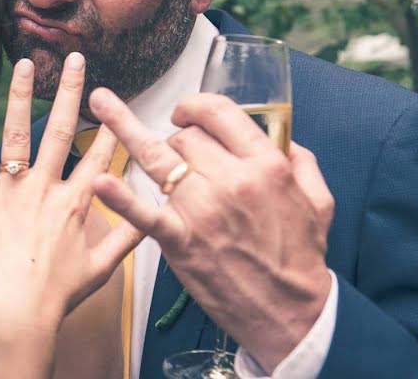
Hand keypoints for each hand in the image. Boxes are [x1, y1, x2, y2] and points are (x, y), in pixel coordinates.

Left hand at [0, 53, 136, 349]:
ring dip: (23, 96)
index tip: (115, 99)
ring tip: (25, 65)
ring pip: (19, 134)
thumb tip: (154, 219)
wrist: (17, 314)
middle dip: (72, 91)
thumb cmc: (57, 295)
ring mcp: (13, 194)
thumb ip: (128, 239)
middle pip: (62, 131)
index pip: (98, 156)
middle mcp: (47, 190)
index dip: (109, 125)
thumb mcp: (101, 268)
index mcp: (76, 204)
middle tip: (75, 59)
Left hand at [89, 89, 334, 371]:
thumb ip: (302, 162)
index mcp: (266, 166)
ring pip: (158, 158)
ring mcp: (202, 210)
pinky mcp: (180, 241)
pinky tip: (99, 181)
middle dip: (175, 138)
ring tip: (100, 103)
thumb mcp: (318, 202)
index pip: (220, 115)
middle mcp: (232, 181)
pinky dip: (120, 198)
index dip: (195, 106)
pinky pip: (144, 214)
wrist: (291, 314)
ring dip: (125, 129)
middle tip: (175, 154)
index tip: (184, 112)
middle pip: (185, 138)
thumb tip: (283, 139)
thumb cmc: (301, 258)